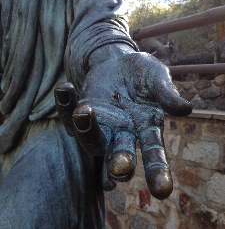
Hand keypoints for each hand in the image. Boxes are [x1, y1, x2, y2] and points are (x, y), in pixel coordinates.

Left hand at [54, 52, 191, 199]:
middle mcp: (123, 134)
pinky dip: (65, 103)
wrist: (121, 63)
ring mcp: (101, 126)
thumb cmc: (144, 74)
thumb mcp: (157, 77)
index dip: (158, 172)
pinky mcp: (84, 112)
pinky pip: (70, 114)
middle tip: (120, 169)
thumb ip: (167, 93)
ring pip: (91, 141)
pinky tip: (65, 87)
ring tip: (84, 111)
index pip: (154, 155)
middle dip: (119, 163)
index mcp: (147, 129)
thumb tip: (186, 109)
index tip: (162, 191)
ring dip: (86, 130)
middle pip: (119, 156)